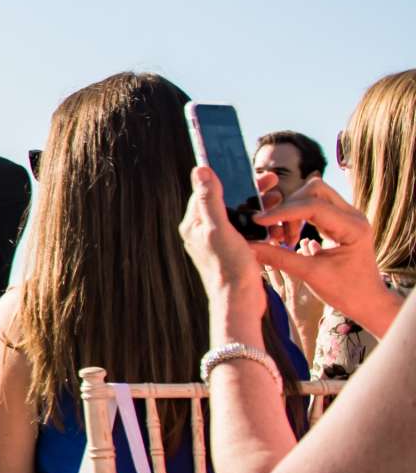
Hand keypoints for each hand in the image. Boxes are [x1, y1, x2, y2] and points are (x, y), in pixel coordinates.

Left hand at [177, 164, 267, 302]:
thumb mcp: (218, 229)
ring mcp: (219, 243)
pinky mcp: (234, 252)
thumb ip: (209, 199)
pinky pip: (247, 230)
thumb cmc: (228, 267)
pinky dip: (261, 223)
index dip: (227, 178)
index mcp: (194, 225)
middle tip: (272, 182)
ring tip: (279, 198)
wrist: (240, 302)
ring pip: (238, 215)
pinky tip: (277, 221)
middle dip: (248, 190)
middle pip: (225, 202)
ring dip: (258, 205)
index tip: (249, 171)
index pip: (206, 192)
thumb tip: (199, 169)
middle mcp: (203, 233)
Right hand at [235, 175, 396, 330]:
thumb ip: (278, 257)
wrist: (367, 301)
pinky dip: (297, 217)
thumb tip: (248, 247)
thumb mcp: (310, 274)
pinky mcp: (340, 221)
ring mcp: (348, 216)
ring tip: (285, 238)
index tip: (259, 221)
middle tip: (277, 231)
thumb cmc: (346, 291)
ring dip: (292, 212)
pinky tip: (291, 237)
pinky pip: (314, 207)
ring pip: (313, 195)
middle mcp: (353, 216)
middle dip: (289, 206)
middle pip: (315, 190)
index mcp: (353, 228)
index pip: (314, 206)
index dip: (283, 212)